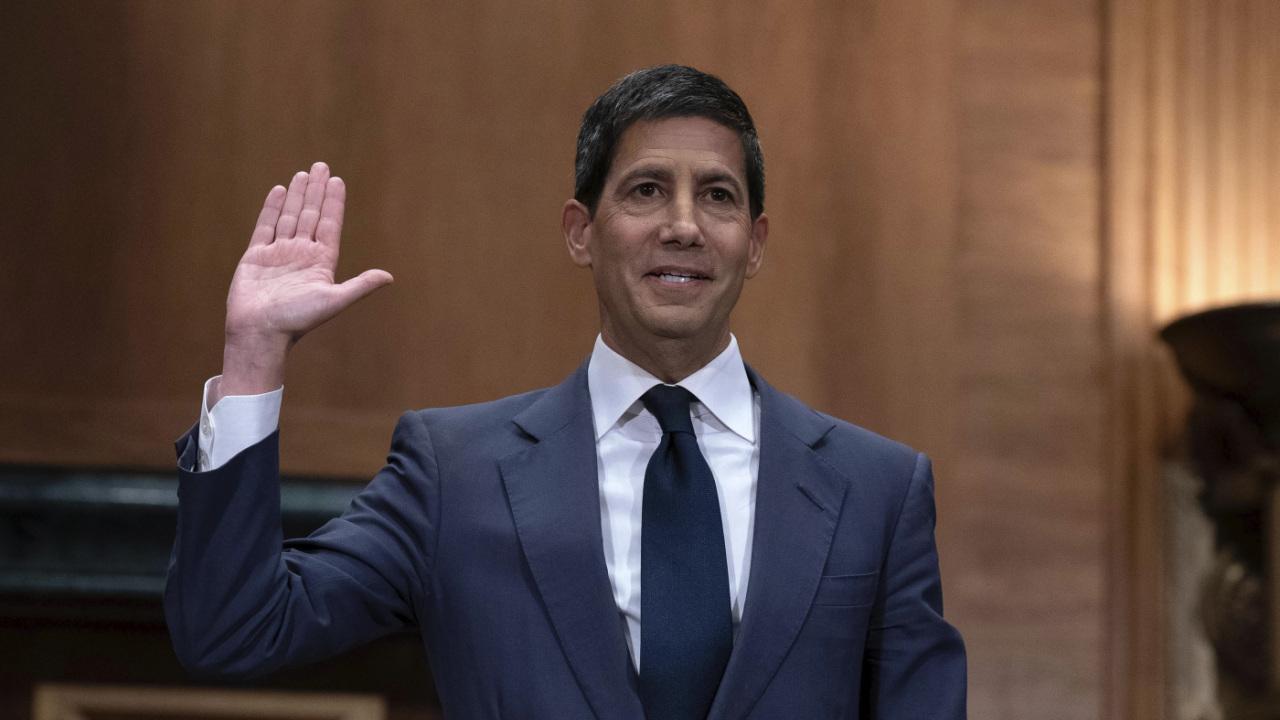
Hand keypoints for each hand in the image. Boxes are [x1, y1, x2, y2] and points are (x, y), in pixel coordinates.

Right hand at [217, 162, 392, 399]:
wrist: (260, 332)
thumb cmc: (298, 320)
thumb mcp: (335, 300)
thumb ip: (360, 286)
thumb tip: (390, 277)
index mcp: (321, 262)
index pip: (330, 225)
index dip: (334, 203)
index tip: (337, 181)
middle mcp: (301, 254)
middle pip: (311, 215)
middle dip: (316, 190)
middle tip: (322, 165)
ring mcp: (278, 254)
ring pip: (290, 217)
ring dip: (297, 195)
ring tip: (304, 173)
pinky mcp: (256, 256)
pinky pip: (265, 226)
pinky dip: (272, 208)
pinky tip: (280, 191)